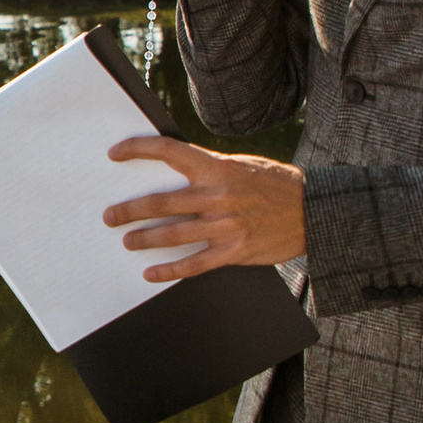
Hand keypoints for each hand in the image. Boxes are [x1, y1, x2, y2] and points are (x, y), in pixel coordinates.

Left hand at [104, 133, 306, 280]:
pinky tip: (151, 273)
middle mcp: (217, 195)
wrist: (313, 210)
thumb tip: (178, 169)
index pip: (168, 150)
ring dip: (144, 238)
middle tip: (109, 216)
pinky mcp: (234, 250)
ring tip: (127, 241)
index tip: (116, 153)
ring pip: (172, 234)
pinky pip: (194, 263)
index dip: (137, 149)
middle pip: (161, 202)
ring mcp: (225, 225)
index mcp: (217, 167)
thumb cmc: (277, 184)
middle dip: (130, 210)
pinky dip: (169, 270)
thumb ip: (211, 169)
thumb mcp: (243, 165)